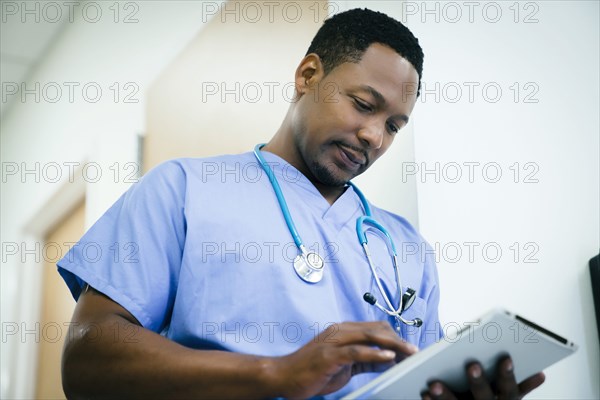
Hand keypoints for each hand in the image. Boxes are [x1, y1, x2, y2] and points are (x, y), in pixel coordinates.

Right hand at [270, 321, 417, 398]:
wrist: (283, 376)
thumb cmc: (310, 371)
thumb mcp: (342, 366)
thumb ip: (363, 360)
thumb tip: (387, 360)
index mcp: (342, 331)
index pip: (375, 327)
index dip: (395, 336)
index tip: (409, 347)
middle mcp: (339, 332)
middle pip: (377, 329)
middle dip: (398, 339)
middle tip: (415, 350)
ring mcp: (334, 342)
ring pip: (370, 336)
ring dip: (393, 344)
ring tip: (409, 352)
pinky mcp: (329, 355)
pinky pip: (356, 351)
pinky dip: (375, 353)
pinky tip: (388, 357)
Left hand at [422, 356, 545, 399]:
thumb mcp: (510, 399)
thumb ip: (521, 386)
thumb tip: (541, 374)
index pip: (510, 389)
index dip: (508, 375)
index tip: (506, 358)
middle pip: (484, 397)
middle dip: (478, 382)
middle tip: (471, 364)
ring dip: (446, 396)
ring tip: (433, 384)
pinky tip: (424, 394)